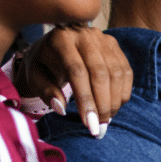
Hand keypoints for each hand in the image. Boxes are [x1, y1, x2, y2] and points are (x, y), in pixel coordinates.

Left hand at [14, 25, 132, 136]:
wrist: (55, 43)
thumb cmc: (43, 63)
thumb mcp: (34, 76)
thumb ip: (45, 91)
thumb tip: (61, 109)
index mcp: (61, 39)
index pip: (77, 71)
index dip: (85, 99)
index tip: (88, 123)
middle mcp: (85, 35)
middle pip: (100, 72)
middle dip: (102, 103)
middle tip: (100, 126)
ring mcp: (103, 38)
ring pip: (116, 73)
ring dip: (114, 100)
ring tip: (107, 119)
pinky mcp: (115, 45)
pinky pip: (125, 71)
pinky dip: (123, 91)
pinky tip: (115, 106)